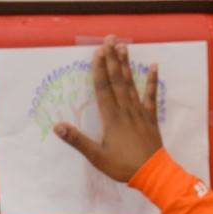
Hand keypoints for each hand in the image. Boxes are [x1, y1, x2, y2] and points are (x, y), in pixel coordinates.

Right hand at [54, 35, 163, 181]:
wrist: (153, 174)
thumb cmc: (123, 166)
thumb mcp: (97, 156)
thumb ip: (77, 140)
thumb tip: (58, 127)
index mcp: (111, 118)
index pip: (103, 88)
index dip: (99, 69)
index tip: (97, 52)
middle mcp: (126, 110)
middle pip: (117, 80)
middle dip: (112, 59)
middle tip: (110, 39)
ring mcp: (140, 112)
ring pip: (131, 84)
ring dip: (127, 65)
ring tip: (124, 46)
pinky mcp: (151, 118)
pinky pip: (152, 96)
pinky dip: (153, 81)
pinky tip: (155, 66)